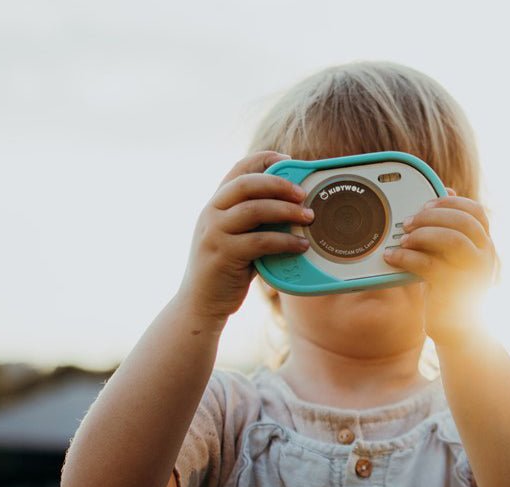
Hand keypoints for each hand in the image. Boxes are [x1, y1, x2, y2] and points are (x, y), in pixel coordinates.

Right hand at [178, 151, 311, 323]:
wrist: (199, 304)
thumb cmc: (225, 272)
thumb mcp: (236, 240)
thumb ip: (255, 224)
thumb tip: (293, 212)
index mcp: (215, 205)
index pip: (238, 170)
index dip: (263, 159)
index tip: (288, 160)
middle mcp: (212, 213)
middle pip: (247, 184)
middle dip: (279, 183)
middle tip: (304, 193)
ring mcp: (215, 233)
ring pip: (254, 209)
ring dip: (286, 211)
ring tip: (309, 217)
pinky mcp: (224, 254)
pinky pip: (260, 241)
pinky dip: (284, 241)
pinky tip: (301, 245)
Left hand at [382, 189, 496, 346]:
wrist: (460, 331)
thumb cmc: (453, 290)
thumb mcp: (455, 258)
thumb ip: (452, 232)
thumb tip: (448, 195)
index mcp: (485, 246)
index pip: (476, 212)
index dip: (450, 204)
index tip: (427, 205)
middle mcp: (484, 257)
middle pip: (463, 221)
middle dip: (431, 216)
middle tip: (407, 222)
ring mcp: (471, 274)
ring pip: (451, 239)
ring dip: (422, 234)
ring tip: (403, 239)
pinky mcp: (453, 290)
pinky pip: (428, 264)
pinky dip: (406, 257)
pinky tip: (392, 257)